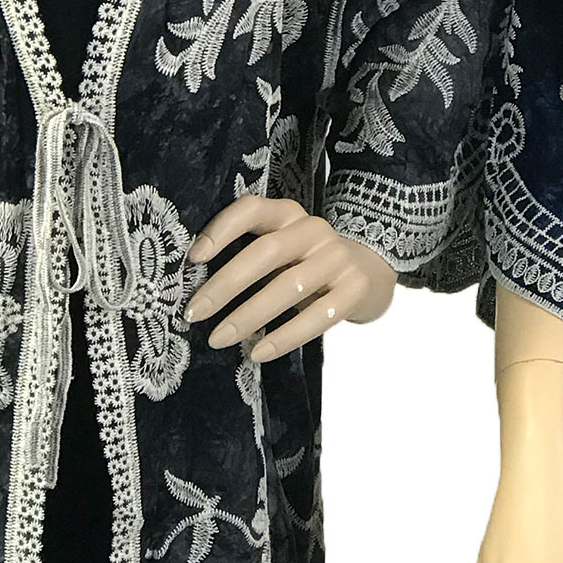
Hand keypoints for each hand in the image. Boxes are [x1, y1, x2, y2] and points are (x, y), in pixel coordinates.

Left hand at [183, 195, 397, 363]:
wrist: (369, 271)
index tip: (193, 259)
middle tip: (194, 313)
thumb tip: (197, 292)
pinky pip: (318, 316)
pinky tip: (259, 352)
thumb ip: (249, 257)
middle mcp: (313, 229)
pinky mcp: (355, 288)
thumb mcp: (281, 248)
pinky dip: (285, 336)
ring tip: (218, 339)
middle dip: (225, 285)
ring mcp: (338, 258)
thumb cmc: (306, 262)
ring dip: (249, 315)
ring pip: (288, 286)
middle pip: (265, 252)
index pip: (251, 209)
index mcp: (288, 214)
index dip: (221, 230)